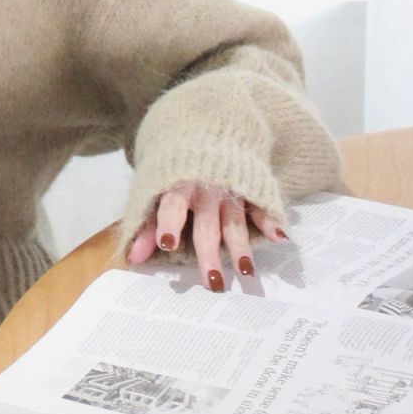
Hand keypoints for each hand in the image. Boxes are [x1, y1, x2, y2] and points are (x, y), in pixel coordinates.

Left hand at [124, 180, 287, 291]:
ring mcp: (231, 190)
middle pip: (206, 225)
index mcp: (178, 186)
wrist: (206, 130)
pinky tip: (280, 238)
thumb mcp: (154, 192)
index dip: (169, 223)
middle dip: (209, 254)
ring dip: (241, 247)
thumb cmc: (174, 172)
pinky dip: (271, 221)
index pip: (172, 206)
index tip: (167, 243)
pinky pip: (262, 207)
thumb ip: (144, 226)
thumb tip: (132, 259)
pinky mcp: (251, 190)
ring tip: (245, 271)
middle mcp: (206, 189)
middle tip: (212, 283)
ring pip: (235, 222)